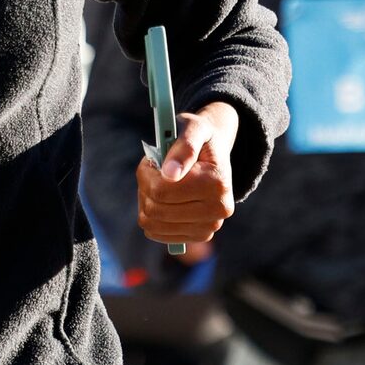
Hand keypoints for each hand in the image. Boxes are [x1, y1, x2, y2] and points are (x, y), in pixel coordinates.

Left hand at [137, 102, 240, 250]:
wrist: (215, 155)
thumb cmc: (200, 138)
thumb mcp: (193, 127)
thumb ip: (184, 146)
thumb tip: (170, 174)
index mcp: (217, 183)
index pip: (161, 191)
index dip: (146, 174)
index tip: (150, 161)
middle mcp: (219, 210)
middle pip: (155, 209)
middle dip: (145, 188)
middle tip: (153, 172)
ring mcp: (210, 227)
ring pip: (152, 224)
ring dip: (146, 202)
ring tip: (158, 185)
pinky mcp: (199, 236)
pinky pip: (156, 234)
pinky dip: (151, 217)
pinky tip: (162, 201)